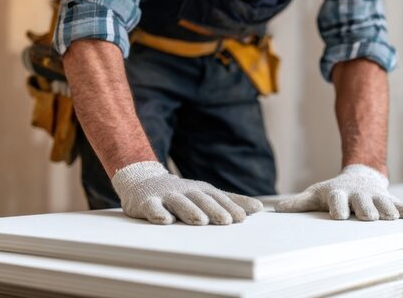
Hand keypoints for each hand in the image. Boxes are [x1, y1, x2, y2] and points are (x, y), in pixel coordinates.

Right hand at [111, 161, 262, 224]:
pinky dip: (158, 213)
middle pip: (201, 199)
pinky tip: (165, 220)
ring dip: (190, 211)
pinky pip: (152, 207)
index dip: (230, 207)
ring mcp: (165, 195)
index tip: (242, 219)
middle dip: (214, 209)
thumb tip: (258, 208)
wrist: (143, 181)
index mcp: (201, 190)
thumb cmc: (181, 193)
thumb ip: (230, 201)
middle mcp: (185, 191)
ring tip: (200, 221)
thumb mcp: (206, 194)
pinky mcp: (146, 202)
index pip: (218, 198)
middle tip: (226, 222)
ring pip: (179, 202)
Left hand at [275, 164, 402, 220]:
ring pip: (382, 204)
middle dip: (365, 210)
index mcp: (339, 194)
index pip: (338, 201)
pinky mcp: (389, 199)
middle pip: (362, 204)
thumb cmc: (334, 191)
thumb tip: (276, 210)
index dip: (339, 207)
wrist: (359, 175)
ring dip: (387, 210)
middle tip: (368, 217)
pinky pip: (400, 204)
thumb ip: (298, 203)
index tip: (339, 216)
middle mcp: (358, 195)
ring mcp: (375, 197)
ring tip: (391, 217)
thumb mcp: (316, 194)